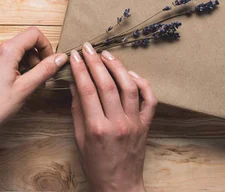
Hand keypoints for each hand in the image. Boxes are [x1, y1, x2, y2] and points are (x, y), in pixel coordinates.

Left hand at [0, 26, 67, 147]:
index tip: (49, 61)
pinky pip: (0, 58)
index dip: (46, 46)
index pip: (33, 34)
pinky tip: (10, 85)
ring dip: (23, 63)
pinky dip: (11, 66)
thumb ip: (45, 70)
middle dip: (35, 57)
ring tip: (24, 84)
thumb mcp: (25, 88)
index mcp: (6, 51)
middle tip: (38, 77)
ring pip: (12, 51)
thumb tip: (61, 57)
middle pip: (22, 42)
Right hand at [70, 43, 156, 191]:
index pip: (87, 90)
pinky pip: (149, 99)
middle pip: (107, 84)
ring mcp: (134, 123)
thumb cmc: (96, 165)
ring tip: (107, 55)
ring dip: (118, 67)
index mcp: (97, 128)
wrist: (120, 186)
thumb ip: (78, 111)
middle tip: (88, 48)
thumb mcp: (79, 139)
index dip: (80, 69)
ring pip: (129, 87)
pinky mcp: (146, 124)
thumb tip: (75, 84)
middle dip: (95, 62)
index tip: (75, 56)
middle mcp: (117, 123)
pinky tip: (130, 73)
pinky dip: (142, 83)